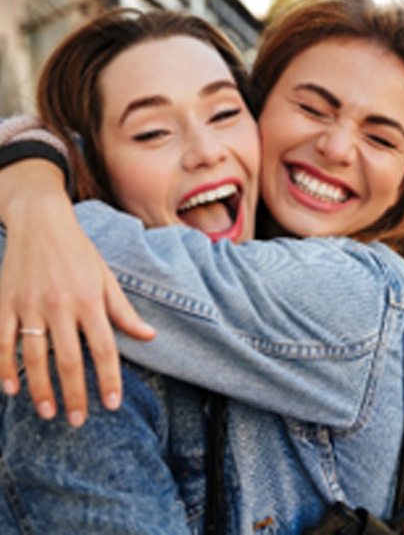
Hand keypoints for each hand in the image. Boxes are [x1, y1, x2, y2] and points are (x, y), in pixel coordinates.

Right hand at [0, 160, 155, 426]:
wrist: (41, 222)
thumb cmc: (81, 253)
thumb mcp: (107, 279)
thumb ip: (125, 312)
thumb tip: (149, 336)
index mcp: (90, 300)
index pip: (104, 348)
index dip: (109, 379)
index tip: (112, 405)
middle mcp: (61, 305)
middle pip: (69, 359)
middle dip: (74, 394)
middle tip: (78, 421)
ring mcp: (29, 305)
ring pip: (33, 356)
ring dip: (41, 388)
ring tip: (48, 413)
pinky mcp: (5, 303)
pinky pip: (2, 341)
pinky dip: (4, 367)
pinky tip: (11, 390)